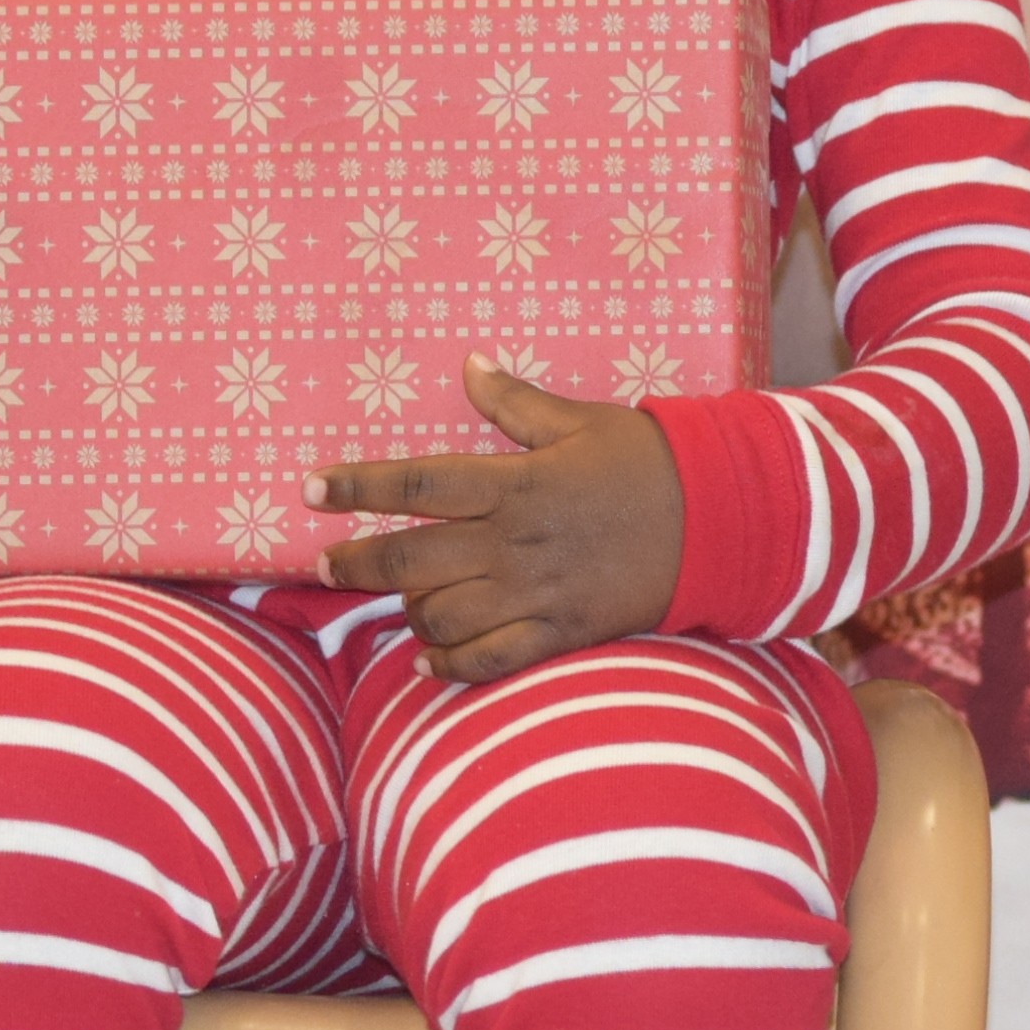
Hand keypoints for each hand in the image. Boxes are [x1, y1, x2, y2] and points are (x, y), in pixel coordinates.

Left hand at [313, 361, 685, 681]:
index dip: (356, 487)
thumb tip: (470, 364)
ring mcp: (536, 593)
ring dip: (408, 611)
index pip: (416, 484)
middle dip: (359, 564)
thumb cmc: (645, 463)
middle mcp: (515, 542)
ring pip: (443, 615)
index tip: (310, 490)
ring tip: (398, 602)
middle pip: (413, 559)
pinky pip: (490, 660)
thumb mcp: (579, 421)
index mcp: (514, 483)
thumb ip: (515, 401)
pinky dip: (451, 665)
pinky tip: (427, 660)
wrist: (719, 520)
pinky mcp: (560, 632)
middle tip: (325, 566)